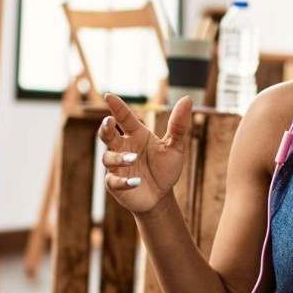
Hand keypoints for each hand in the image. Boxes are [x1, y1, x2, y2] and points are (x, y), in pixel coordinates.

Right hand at [98, 93, 192, 214]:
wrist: (162, 196)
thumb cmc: (165, 168)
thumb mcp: (175, 146)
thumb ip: (178, 125)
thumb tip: (187, 98)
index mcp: (136, 135)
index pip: (125, 118)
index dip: (117, 107)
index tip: (109, 96)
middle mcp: (124, 148)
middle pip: (107, 135)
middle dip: (105, 128)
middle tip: (109, 121)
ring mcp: (117, 166)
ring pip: (108, 157)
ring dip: (119, 157)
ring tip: (133, 158)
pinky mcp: (116, 185)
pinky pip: (113, 181)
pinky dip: (122, 181)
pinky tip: (136, 182)